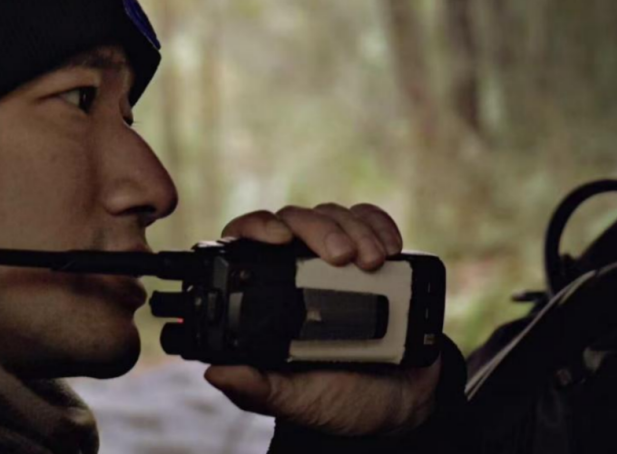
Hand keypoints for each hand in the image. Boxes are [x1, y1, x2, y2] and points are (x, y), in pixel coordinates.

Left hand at [203, 203, 441, 435]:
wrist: (401, 402)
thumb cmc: (340, 399)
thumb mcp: (297, 400)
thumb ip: (259, 389)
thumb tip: (215, 372)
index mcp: (269, 298)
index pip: (246, 242)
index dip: (256, 228)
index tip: (279, 238)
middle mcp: (298, 270)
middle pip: (294, 220)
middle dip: (319, 230)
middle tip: (343, 258)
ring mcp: (336, 260)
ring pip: (332, 213)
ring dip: (354, 229)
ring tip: (374, 262)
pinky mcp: (373, 254)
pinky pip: (371, 219)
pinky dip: (380, 224)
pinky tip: (391, 248)